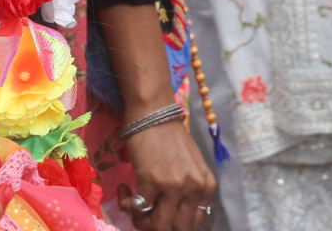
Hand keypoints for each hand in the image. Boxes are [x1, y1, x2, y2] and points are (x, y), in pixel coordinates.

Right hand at [120, 115, 216, 230]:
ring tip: (132, 205)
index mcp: (207, 186)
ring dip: (141, 221)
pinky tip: (124, 190)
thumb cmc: (169, 135)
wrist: (153, 112)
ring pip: (158, 226)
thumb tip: (176, 214)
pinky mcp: (151, 182)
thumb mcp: (191, 165)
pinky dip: (127, 205)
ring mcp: (174, 187)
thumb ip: (190, 188)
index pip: (194, 224)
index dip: (173, 224)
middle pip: (178, 229)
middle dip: (158, 226)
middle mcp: (194, 188)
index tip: (159, 213)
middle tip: (144, 214)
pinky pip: (138, 210)